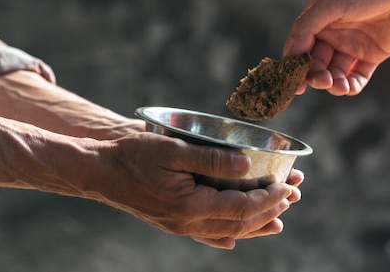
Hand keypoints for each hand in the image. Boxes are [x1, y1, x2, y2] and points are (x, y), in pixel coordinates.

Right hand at [91, 133, 302, 248]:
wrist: (98, 172)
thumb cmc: (133, 155)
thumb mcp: (172, 150)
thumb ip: (211, 159)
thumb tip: (246, 166)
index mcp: (190, 205)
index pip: (241, 208)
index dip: (268, 199)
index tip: (288, 187)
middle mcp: (186, 222)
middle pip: (238, 224)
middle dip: (269, 212)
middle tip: (291, 199)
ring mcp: (177, 226)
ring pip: (225, 233)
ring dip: (254, 226)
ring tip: (276, 221)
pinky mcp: (170, 223)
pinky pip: (204, 236)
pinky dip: (224, 237)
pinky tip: (232, 240)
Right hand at [283, 0, 389, 95]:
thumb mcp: (330, 4)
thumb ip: (306, 27)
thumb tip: (289, 54)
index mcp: (317, 21)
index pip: (299, 49)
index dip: (294, 67)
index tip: (294, 85)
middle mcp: (332, 34)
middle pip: (316, 64)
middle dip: (317, 75)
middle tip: (323, 81)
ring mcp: (352, 46)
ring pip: (336, 73)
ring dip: (334, 83)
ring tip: (340, 87)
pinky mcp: (372, 55)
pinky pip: (358, 76)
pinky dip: (352, 86)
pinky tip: (350, 88)